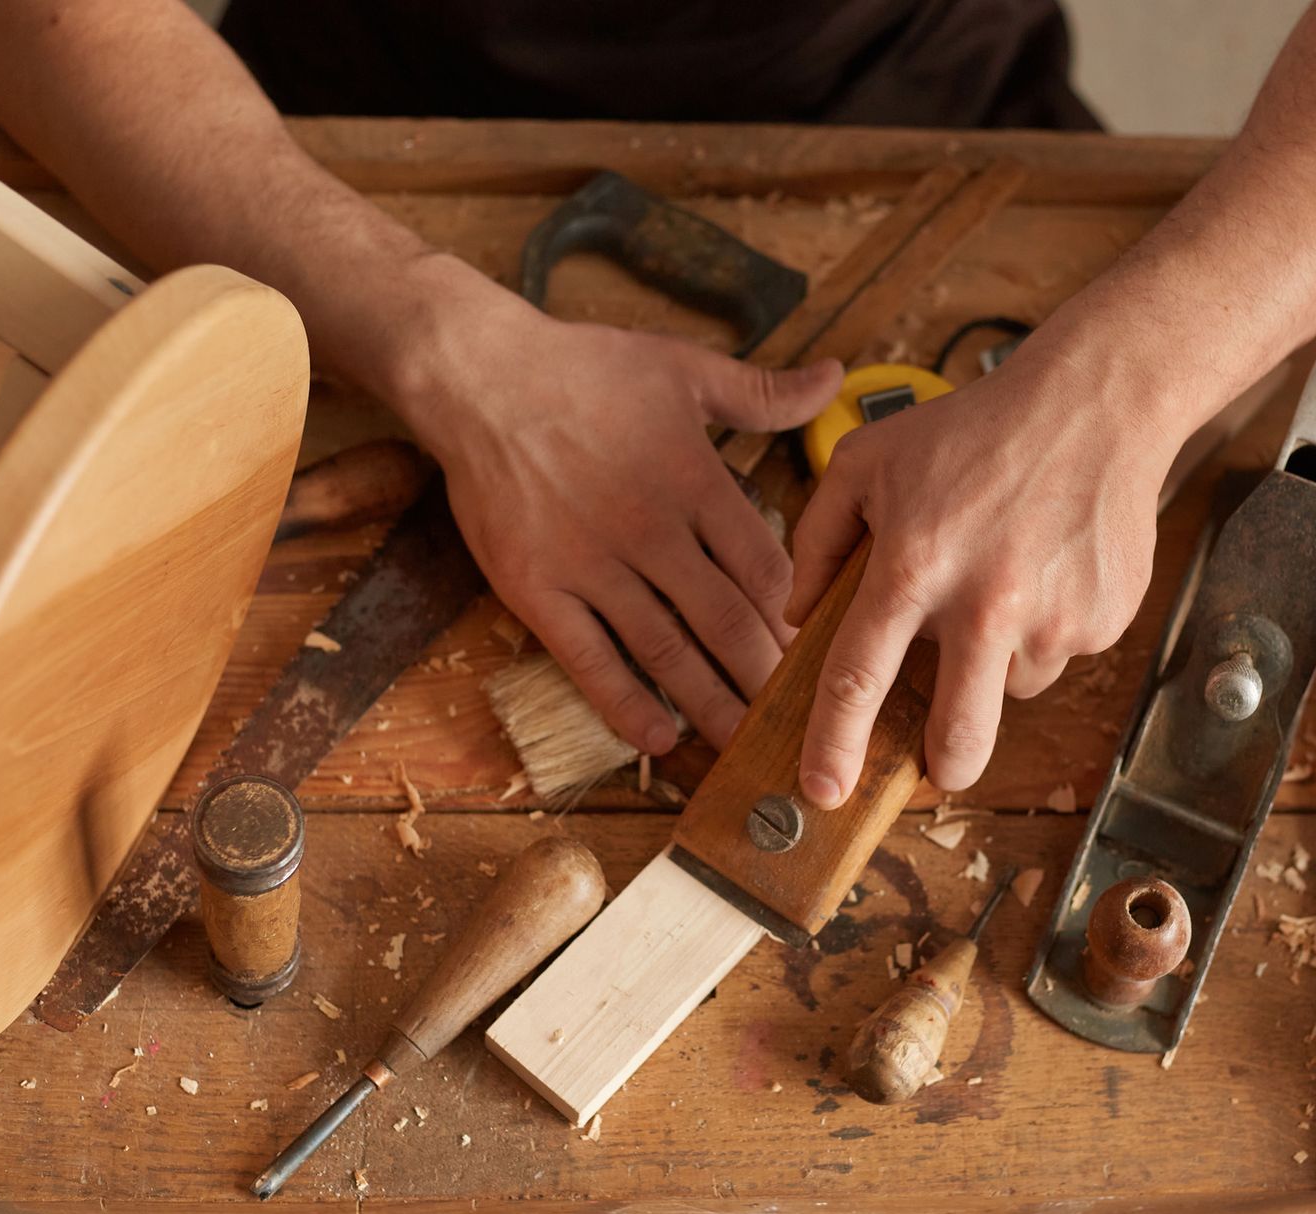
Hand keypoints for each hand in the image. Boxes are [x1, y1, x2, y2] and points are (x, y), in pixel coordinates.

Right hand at [387, 257, 841, 752]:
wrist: (479, 375)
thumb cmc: (584, 367)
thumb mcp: (684, 368)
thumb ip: (763, 391)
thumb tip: (836, 375)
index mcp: (695, 481)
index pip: (766, 567)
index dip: (800, 617)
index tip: (824, 650)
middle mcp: (651, 530)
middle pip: (727, 620)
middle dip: (768, 676)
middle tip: (801, 719)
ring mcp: (591, 565)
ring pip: (667, 650)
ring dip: (711, 703)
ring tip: (745, 743)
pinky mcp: (537, 588)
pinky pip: (588, 659)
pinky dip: (624, 703)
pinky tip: (659, 738)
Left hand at [786, 338, 1178, 805]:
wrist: (1096, 402)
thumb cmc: (972, 429)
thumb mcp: (867, 461)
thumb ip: (818, 537)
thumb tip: (796, 612)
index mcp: (913, 565)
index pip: (860, 677)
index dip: (835, 744)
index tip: (821, 792)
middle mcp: (985, 602)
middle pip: (959, 735)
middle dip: (942, 768)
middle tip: (934, 766)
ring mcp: (1053, 616)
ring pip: (1011, 685)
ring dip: (996, 659)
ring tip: (1000, 580)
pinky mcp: (1104, 619)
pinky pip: (1059, 654)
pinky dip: (1043, 627)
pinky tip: (1044, 567)